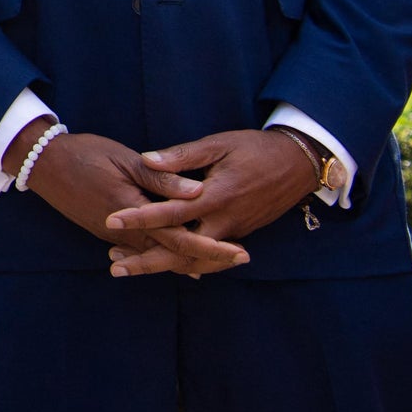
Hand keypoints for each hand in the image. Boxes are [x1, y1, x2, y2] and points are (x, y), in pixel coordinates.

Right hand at [20, 131, 242, 275]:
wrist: (41, 163)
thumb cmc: (84, 154)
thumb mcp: (125, 159)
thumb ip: (162, 179)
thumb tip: (199, 192)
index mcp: (132, 211)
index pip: (180, 237)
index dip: (213, 247)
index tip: (240, 252)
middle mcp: (124, 231)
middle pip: (173, 254)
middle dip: (208, 258)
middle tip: (240, 258)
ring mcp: (113, 235)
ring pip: (157, 255)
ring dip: (187, 258)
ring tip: (218, 260)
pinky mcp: (106, 232)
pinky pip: (141, 249)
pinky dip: (164, 253)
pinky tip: (179, 255)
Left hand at [102, 130, 319, 277]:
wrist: (299, 164)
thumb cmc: (255, 149)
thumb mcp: (218, 144)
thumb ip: (182, 155)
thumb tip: (146, 159)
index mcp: (216, 196)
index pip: (171, 213)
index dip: (140, 218)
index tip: (111, 221)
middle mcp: (225, 221)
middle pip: (182, 250)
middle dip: (147, 261)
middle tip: (114, 266)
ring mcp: (234, 231)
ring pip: (195, 259)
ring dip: (163, 264)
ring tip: (127, 264)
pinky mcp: (239, 234)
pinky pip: (208, 256)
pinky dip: (185, 262)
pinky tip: (162, 263)